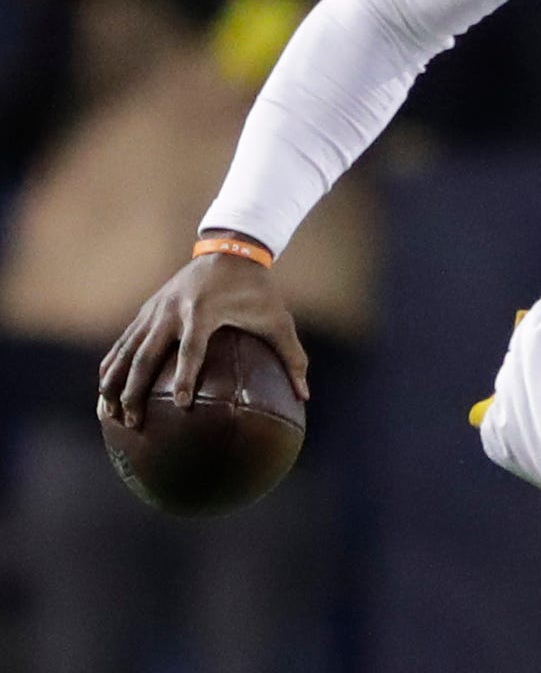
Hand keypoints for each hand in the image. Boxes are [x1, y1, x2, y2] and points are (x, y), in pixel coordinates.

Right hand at [96, 242, 307, 426]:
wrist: (228, 251)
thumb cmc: (258, 291)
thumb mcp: (279, 321)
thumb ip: (292, 357)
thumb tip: (304, 396)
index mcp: (204, 312)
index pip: (191, 350)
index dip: (184, 377)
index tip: (180, 404)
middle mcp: (172, 311)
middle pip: (146, 355)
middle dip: (135, 390)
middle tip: (134, 421)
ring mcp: (155, 311)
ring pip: (126, 351)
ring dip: (114, 382)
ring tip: (109, 414)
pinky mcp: (147, 311)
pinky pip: (124, 342)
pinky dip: (112, 365)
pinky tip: (104, 389)